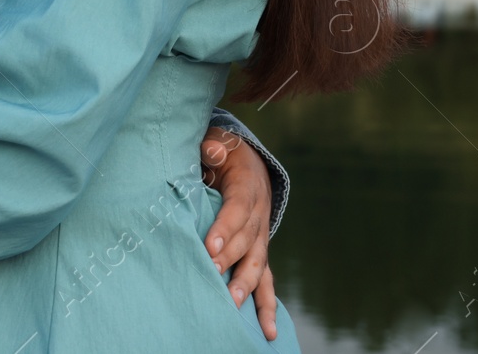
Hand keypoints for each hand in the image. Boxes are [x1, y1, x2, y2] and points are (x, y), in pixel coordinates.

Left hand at [200, 127, 278, 340]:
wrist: (250, 166)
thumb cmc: (225, 156)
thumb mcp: (219, 143)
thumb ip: (213, 148)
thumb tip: (211, 151)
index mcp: (247, 188)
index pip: (237, 208)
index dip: (225, 227)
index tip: (209, 245)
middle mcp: (258, 217)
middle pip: (246, 241)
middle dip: (229, 261)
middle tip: (211, 276)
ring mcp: (261, 239)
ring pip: (257, 265)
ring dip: (245, 287)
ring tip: (232, 305)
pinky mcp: (259, 255)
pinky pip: (266, 283)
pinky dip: (267, 307)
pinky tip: (268, 332)